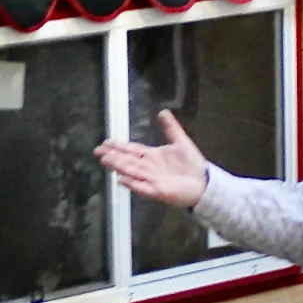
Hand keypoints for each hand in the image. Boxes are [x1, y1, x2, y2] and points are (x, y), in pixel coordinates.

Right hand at [93, 110, 210, 209]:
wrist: (204, 182)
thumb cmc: (192, 164)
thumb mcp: (181, 141)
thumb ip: (170, 128)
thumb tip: (162, 112)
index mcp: (152, 156)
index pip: (132, 150)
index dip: (119, 146)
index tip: (106, 142)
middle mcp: (148, 167)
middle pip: (127, 160)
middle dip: (113, 156)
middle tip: (98, 151)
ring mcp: (151, 179)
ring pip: (131, 171)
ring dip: (118, 166)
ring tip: (105, 160)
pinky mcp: (157, 191)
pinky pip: (142, 187)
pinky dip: (132, 184)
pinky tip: (121, 179)